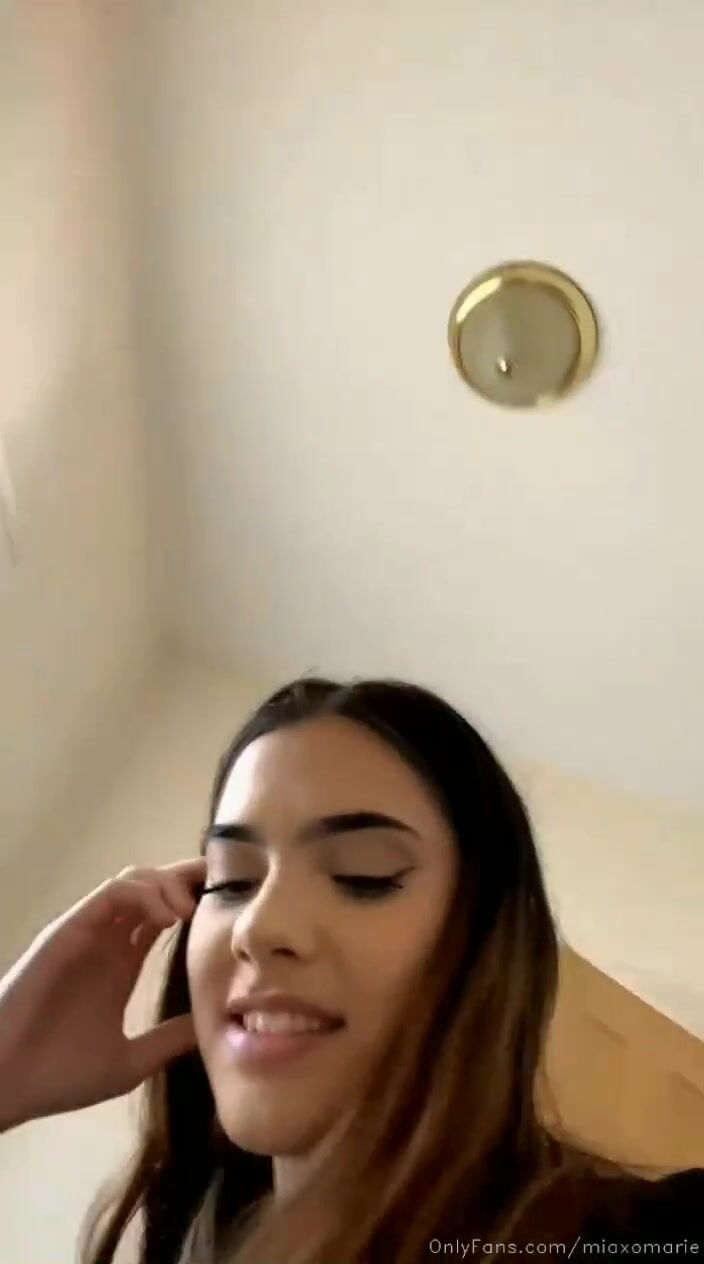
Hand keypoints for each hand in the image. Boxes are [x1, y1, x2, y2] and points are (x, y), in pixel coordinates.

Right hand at [0, 859, 205, 1130]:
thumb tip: (213, 1029)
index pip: (163, 915)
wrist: (6, 1086)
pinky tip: (168, 916)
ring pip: (133, 880)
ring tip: (192, 910)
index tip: (232, 904)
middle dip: (189, 879)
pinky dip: (143, 893)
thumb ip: (167, 1040)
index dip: (196, 901)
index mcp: (121, 964)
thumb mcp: (130, 1061)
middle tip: (223, 886)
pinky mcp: (68, 931)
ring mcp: (87, 933)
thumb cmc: (57, 1075)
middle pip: (153, 888)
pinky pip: (110, 893)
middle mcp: (107, 941)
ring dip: (168, 884)